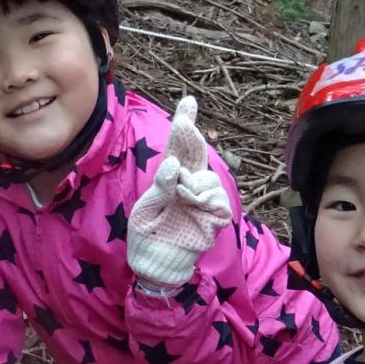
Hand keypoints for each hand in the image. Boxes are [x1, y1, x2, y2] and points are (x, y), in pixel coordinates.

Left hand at [126, 95, 233, 288]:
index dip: (185, 122)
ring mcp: (203, 198)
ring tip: (181, 199)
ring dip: (192, 184)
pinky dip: (204, 200)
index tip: (188, 101)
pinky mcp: (214, 215)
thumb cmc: (149, 233)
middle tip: (183, 125)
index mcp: (170, 177)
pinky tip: (194, 208)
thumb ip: (161, 185)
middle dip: (191, 138)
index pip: (178, 146)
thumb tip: (174, 163)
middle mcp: (189, 183)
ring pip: (207, 178)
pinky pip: (216, 199)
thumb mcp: (148, 207)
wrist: (156, 262)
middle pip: (197, 152)